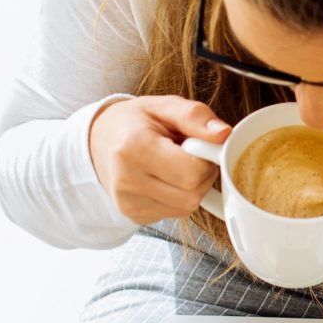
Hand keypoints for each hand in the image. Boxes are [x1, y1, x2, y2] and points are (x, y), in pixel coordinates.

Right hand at [87, 95, 231, 223]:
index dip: (206, 159)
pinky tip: (166, 179)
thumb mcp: (164, 106)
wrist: (99, 142)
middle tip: (191, 155)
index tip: (200, 145)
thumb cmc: (134, 122)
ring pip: (187, 207)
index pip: (191, 171)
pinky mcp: (135, 216)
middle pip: (191, 194)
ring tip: (176, 166)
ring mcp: (129, 203)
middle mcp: (127, 180)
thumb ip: (195, 116)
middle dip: (202, 174)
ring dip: (193, 187)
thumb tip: (223, 134)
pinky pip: (175, 213)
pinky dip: (180, 197)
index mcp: (134, 147)